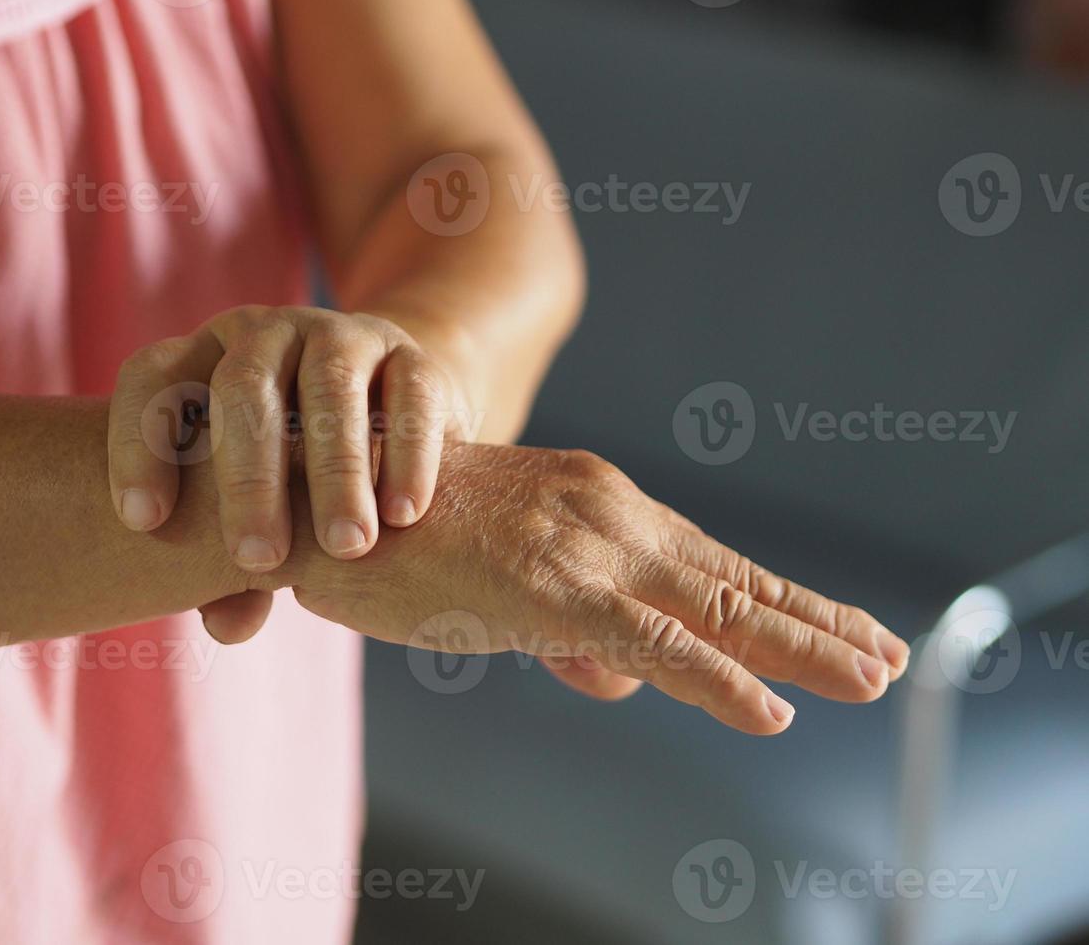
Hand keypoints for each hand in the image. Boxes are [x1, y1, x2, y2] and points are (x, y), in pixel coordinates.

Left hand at [107, 306, 473, 569]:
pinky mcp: (410, 354)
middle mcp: (265, 336)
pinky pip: (409, 397)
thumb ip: (235, 572)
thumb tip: (227, 625)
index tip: (145, 524)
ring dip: (336, 471)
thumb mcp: (258, 514)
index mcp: (202, 362)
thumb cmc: (294, 480)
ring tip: (346, 547)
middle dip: (248, 476)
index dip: (139, 446)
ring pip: (330, 389)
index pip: (152, 383)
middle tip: (259, 559)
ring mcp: (340, 337)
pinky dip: (405, 456)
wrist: (390, 417)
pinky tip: (402, 516)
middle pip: (244, 388)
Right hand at [252, 442, 908, 734]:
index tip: (846, 629)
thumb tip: (614, 673)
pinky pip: (650, 642)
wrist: (322, 501)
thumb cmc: (402, 544)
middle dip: (815, 622)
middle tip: (890, 657)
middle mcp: (605, 518)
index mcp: (597, 511)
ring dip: (799, 646)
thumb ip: (567, 623)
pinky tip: (767, 711)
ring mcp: (581, 550)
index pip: (709, 565)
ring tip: (872, 677)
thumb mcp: (500, 586)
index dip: (782, 604)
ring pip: (713, 607)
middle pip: (731, 580)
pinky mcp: (545, 589)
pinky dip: (714, 678)